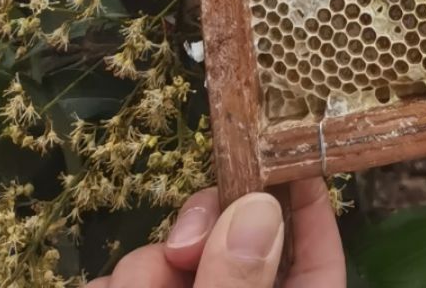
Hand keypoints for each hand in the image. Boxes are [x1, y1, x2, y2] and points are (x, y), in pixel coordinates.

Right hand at [89, 179, 344, 287]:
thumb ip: (238, 285)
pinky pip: (118, 280)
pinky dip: (109, 286)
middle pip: (226, 243)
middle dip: (197, 234)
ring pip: (161, 260)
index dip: (306, 202)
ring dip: (140, 272)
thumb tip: (257, 209)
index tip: (284, 151)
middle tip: (178, 250)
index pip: (317, 258)